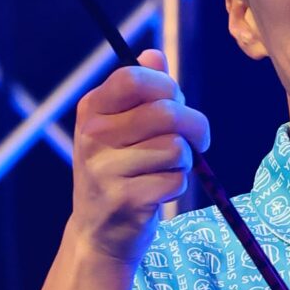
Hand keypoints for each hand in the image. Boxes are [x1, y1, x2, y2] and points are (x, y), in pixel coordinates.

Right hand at [69, 49, 208, 265]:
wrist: (100, 232)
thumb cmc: (119, 170)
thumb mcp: (121, 127)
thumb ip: (141, 91)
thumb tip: (154, 56)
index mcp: (91, 111)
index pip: (133, 79)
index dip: (166, 86)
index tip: (177, 102)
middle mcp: (92, 137)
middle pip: (165, 113)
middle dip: (194, 125)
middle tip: (197, 140)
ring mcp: (105, 170)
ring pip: (175, 148)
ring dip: (184, 160)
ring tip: (166, 169)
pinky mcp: (125, 200)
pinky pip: (176, 179)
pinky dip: (178, 184)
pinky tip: (159, 191)